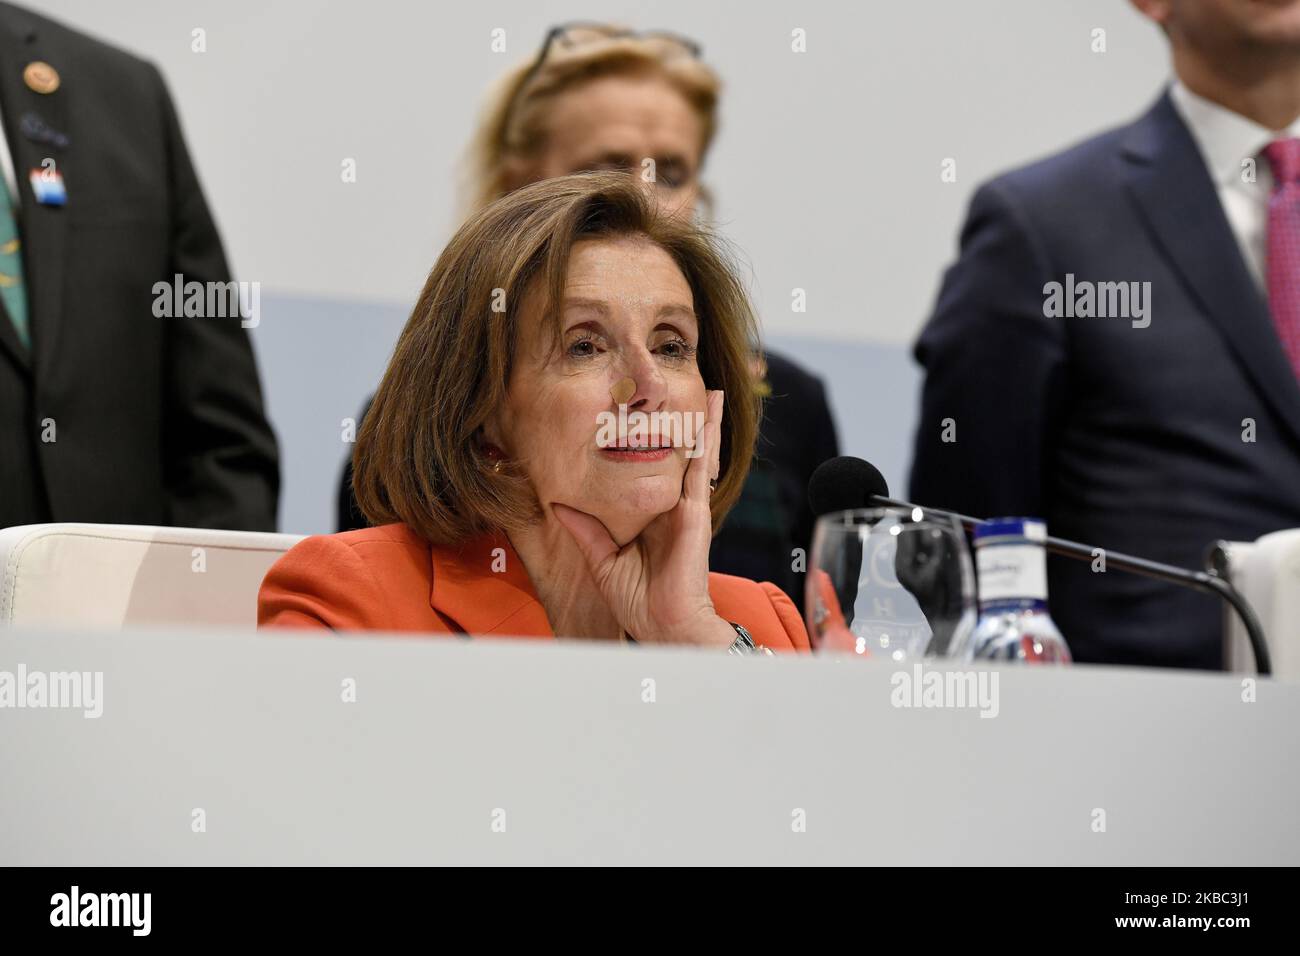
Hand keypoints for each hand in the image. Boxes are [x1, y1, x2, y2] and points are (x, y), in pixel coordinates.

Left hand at [552, 390, 735, 647]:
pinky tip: (710, 416)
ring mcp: (687, 508)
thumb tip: (558, 504)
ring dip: (704, 423)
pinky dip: (706, 440)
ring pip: (695, 456)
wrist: (664, 625)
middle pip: (677, 458)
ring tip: (711, 392)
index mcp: (653, 518)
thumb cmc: (640, 601)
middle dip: (682, 426)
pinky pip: (701, 469)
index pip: (650, 474)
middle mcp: (672, 508)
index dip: (646, 446)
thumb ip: (586, 531)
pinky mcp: (695, 512)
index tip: (638, 418)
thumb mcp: (603, 561)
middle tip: (678, 391)